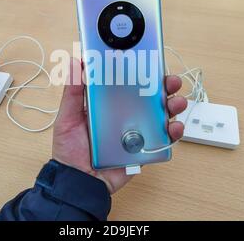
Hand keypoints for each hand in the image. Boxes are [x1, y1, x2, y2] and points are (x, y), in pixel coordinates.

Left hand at [52, 58, 186, 193]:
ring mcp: (137, 132)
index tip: (151, 61)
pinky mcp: (144, 149)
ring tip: (176, 102)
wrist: (79, 183)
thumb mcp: (67, 118)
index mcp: (109, 104)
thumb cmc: (70, 151)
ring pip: (161, 115)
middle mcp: (126, 115)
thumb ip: (72, 93)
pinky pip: (163, 139)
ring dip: (173, 106)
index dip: (142, 71)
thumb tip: (74, 63)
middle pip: (150, 96)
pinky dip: (173, 133)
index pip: (129, 82)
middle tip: (171, 81)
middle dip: (165, 86)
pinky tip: (174, 128)